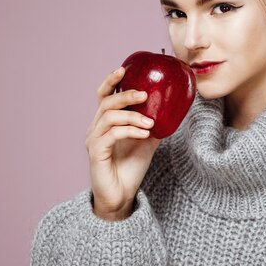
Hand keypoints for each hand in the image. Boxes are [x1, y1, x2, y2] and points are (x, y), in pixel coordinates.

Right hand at [85, 67, 161, 220]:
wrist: (121, 196)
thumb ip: (154, 124)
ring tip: (150, 122)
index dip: (111, 81)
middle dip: (126, 95)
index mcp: (105, 122)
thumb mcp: (147, 141)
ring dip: (133, 116)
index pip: (103, 96)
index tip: (124, 69)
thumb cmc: (131, 168)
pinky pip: (112, 134)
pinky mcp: (96, 153)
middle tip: (145, 94)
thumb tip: (172, 108)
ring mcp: (94, 140)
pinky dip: (130, 130)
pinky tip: (145, 134)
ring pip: (109, 117)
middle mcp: (96, 128)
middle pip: (106, 102)